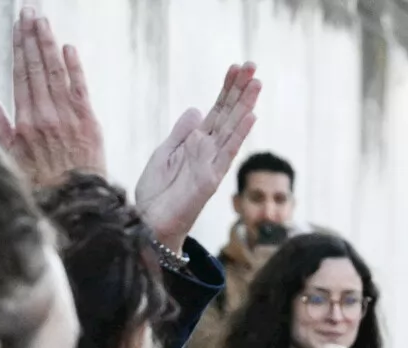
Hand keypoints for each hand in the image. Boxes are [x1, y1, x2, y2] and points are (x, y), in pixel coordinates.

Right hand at [0, 9, 104, 187]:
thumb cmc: (43, 183)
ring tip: (42, 20)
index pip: (21, 76)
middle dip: (31, 37)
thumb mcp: (13, 157)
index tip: (17, 28)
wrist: (74, 202)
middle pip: (35, 68)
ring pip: (54, 72)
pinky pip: (79, 89)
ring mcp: (66, 117)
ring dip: (48, 44)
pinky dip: (74, 68)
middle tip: (29, 11)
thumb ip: (1, 128)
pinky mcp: (88, 123)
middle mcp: (43, 114)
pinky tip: (68, 48)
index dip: (19, 50)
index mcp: (24, 121)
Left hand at [134, 63, 260, 252]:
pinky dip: (240, 133)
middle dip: (240, 89)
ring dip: (246, 105)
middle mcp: (209, 150)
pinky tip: (251, 116)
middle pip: (228, 114)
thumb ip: (181, 133)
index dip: (226, 89)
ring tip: (257, 82)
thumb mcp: (164, 153)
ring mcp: (212, 163)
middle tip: (253, 65)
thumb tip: (197, 109)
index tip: (236, 67)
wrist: (150, 223)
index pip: (216, 110)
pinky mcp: (211, 178)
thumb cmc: (156, 194)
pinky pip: (227, 152)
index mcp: (196, 143)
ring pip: (232, 128)